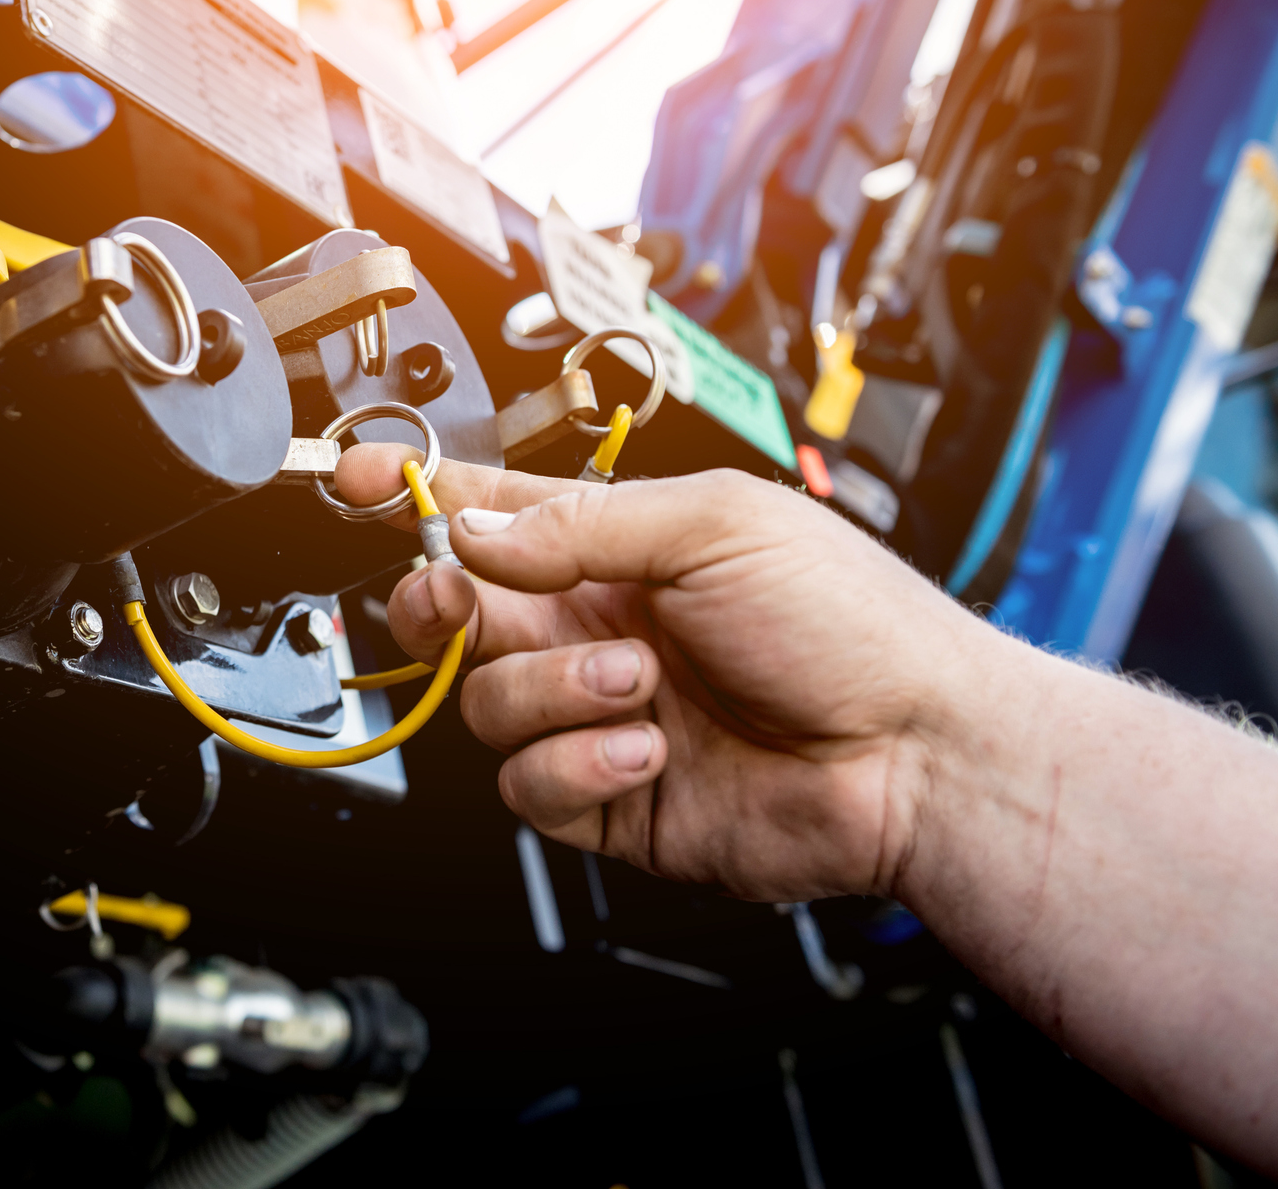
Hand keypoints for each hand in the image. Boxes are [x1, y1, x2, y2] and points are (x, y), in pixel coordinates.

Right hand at [335, 445, 1004, 900]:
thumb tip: (474, 531)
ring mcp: (597, 714)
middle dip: (446, 600)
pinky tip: (646, 750)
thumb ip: (578, 526)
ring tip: (639, 685)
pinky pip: (527, 785)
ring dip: (552, 689)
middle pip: (458, 609)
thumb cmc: (853, 623)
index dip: (416, 492)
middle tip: (467, 597)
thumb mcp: (715, 526)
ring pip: (485, 701)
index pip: (490, 511)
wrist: (918, 754)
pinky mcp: (608, 799)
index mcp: (619, 546)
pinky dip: (576, 764)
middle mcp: (596, 627)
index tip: (359, 479)